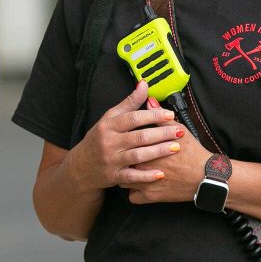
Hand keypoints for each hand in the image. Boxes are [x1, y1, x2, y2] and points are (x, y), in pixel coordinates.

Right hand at [67, 80, 186, 190]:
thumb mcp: (109, 118)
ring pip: (138, 156)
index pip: (133, 118)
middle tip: (179, 131)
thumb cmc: (98, 139)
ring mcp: (111, 160)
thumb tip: (143, 84)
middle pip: (139, 137)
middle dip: (161, 134)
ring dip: (158, 152)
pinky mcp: (114, 177)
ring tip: (175, 148)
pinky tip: (161, 174)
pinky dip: (146, 176)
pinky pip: (132, 177)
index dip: (153, 116)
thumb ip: (129, 103)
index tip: (169, 114)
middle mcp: (109, 142)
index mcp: (108, 125)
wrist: (81, 166)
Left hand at [118, 106, 210, 203]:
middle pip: (122, 160)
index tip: (126, 141)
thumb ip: (159, 117)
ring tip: (132, 171)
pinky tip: (139, 186)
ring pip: (123, 180)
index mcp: (146, 147)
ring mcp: (144, 182)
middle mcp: (142, 164)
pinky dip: (135, 193)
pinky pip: (132, 197)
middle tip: (126, 156)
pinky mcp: (150, 197)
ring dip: (126, 175)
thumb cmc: (193, 153)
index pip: (126, 142)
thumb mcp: (179, 130)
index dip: (125, 141)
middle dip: (123, 158)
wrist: (206, 176)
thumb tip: (149, 101)